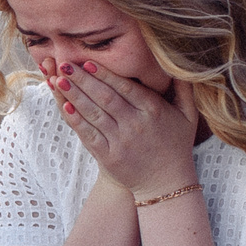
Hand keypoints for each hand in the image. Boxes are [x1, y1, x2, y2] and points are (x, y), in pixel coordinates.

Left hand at [56, 61, 199, 197]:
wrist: (166, 184)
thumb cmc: (176, 145)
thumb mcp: (188, 116)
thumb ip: (184, 89)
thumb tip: (179, 64)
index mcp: (153, 111)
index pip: (125, 88)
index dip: (105, 74)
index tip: (88, 62)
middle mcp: (135, 125)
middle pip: (105, 98)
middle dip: (83, 80)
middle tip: (65, 64)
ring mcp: (121, 141)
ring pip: (94, 114)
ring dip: (74, 96)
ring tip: (58, 80)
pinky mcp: (109, 156)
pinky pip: (89, 135)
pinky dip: (76, 120)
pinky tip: (64, 107)